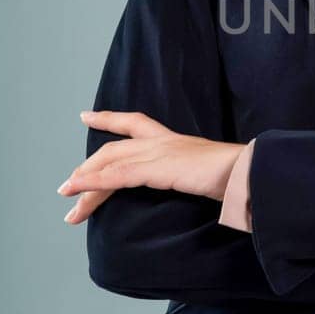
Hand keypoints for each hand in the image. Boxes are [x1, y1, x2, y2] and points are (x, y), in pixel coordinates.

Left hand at [58, 110, 245, 225]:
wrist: (247, 172)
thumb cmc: (236, 176)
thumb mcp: (206, 174)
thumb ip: (192, 176)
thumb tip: (194, 187)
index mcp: (174, 141)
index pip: (135, 123)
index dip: (109, 119)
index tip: (87, 116)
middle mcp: (162, 142)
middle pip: (114, 149)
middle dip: (89, 167)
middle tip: (68, 186)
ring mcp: (159, 153)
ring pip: (111, 164)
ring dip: (84, 181)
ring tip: (66, 196)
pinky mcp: (157, 167)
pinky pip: (118, 175)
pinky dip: (94, 183)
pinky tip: (79, 191)